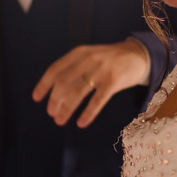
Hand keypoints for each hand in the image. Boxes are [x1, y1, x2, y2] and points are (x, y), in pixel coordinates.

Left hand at [33, 39, 149, 127]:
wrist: (139, 55)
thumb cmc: (110, 60)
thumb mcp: (90, 56)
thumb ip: (75, 67)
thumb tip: (55, 91)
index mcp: (79, 53)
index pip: (55, 69)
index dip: (44, 84)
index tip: (36, 98)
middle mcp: (88, 59)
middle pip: (64, 83)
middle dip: (55, 100)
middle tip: (52, 114)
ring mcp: (101, 70)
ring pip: (77, 92)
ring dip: (67, 109)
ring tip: (60, 121)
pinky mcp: (114, 81)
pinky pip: (97, 100)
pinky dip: (87, 113)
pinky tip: (81, 123)